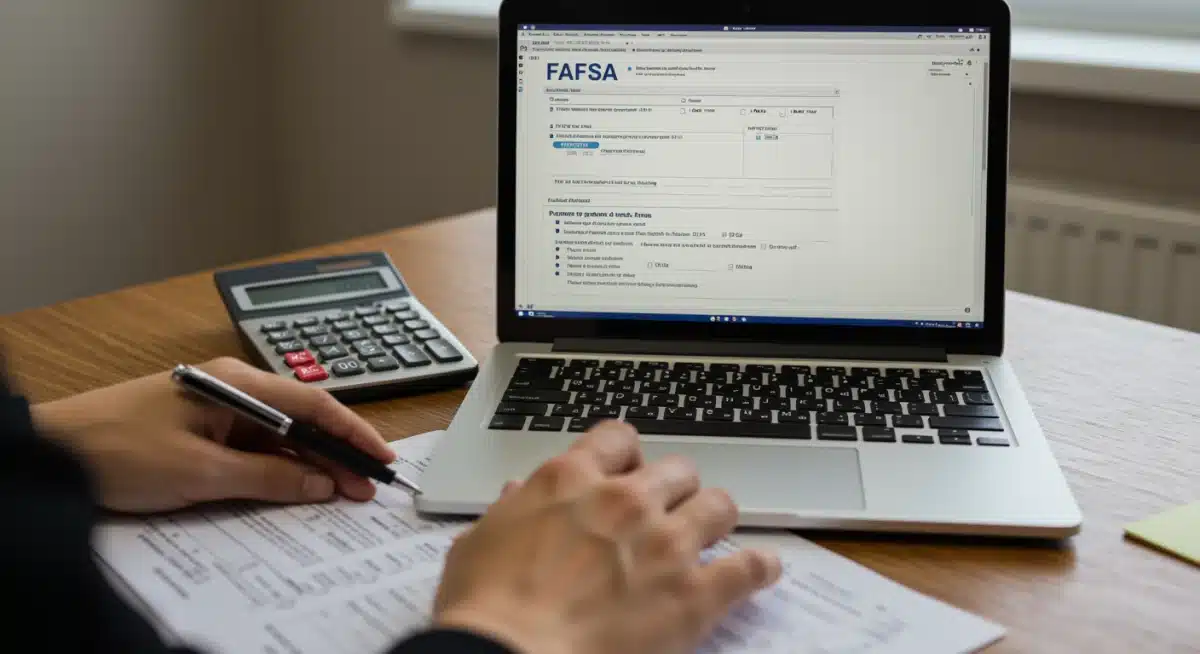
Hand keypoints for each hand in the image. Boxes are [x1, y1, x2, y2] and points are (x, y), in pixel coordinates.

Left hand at [32, 357, 393, 512]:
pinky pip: (253, 446)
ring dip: (310, 462)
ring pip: (280, 435)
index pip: (314, 403)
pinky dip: (278, 467)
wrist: (50, 451)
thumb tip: (319, 483)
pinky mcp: (201, 429)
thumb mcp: (200, 473)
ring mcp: (216, 408)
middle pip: (302, 418)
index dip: (354, 432)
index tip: (381, 457)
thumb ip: (268, 479)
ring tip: (340, 492)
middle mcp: (231, 389)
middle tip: (367, 485)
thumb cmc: (114, 450)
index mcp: (236, 384)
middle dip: (338, 452)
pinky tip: (295, 487)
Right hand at [433, 420, 781, 653]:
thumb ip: (512, 510)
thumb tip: (520, 493)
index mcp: (571, 480)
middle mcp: (625, 501)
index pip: (618, 438)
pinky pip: (747, 567)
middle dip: (674, 487)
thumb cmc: (485, 608)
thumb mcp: (480, 541)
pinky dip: (759, 568)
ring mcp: (665, 545)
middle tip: (666, 510)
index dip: (626, 454)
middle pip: (676, 469)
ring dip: (714, 518)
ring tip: (712, 532)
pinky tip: (763, 569)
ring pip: (718, 505)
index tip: (627, 469)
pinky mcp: (694, 595)